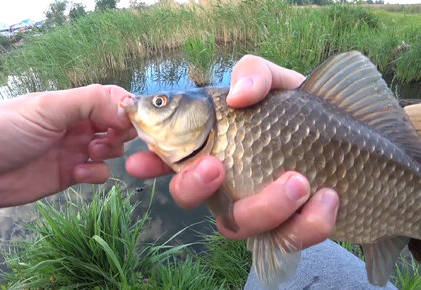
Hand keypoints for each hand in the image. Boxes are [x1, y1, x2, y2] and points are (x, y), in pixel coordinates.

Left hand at [0, 84, 135, 209]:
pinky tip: (77, 174)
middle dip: (119, 133)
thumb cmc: (6, 129)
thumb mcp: (48, 108)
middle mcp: (78, 124)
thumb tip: (128, 110)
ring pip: (112, 149)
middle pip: (117, 125)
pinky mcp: (70, 175)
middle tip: (104, 139)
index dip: (127, 110)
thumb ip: (90, 102)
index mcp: (73, 103)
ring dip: (108, 152)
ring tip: (88, 153)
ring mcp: (75, 150)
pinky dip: (95, 173)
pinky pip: (98, 173)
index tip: (130, 123)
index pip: (113, 99)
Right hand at [126, 55, 338, 249]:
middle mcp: (225, 181)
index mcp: (214, 145)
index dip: (150, 159)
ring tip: (300, 181)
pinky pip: (286, 240)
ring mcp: (253, 209)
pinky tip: (328, 197)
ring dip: (265, 207)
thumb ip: (254, 73)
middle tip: (216, 167)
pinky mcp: (286, 230)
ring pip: (236, 225)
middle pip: (188, 196)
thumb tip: (237, 97)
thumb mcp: (280, 80)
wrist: (357, 140)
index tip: (139, 160)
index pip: (171, 154)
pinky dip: (307, 223)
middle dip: (192, 186)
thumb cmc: (305, 109)